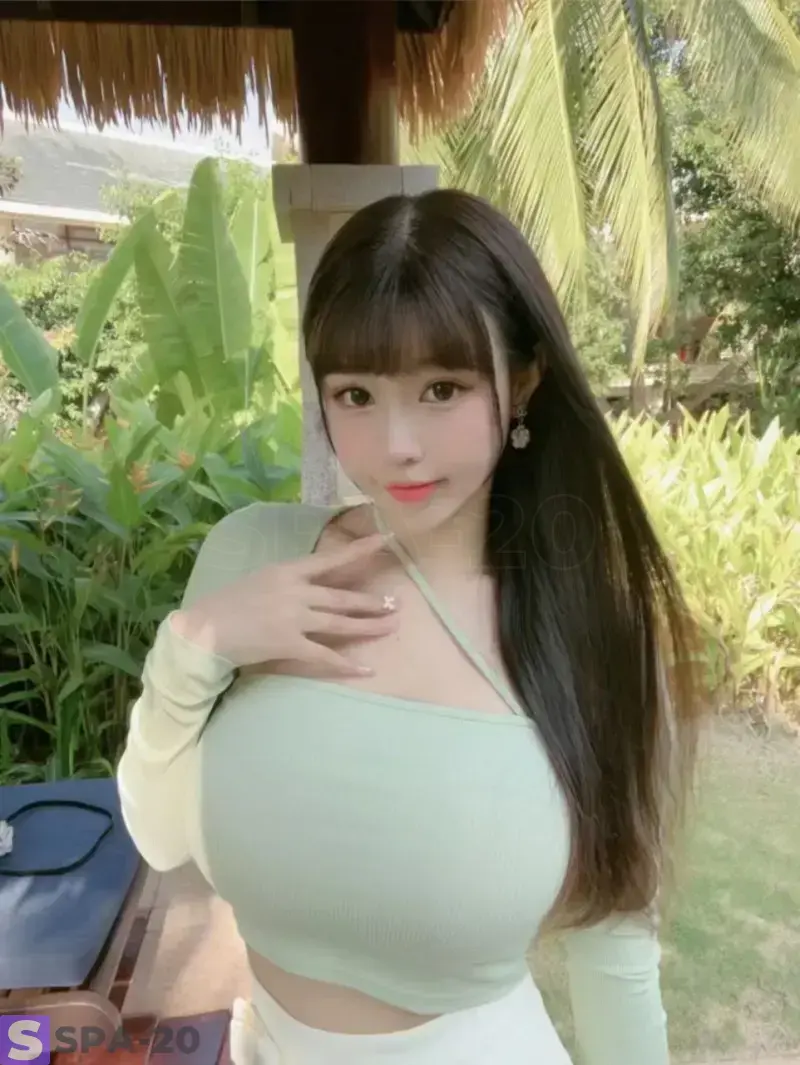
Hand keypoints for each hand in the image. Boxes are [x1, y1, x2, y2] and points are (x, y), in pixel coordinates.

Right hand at [171, 532, 397, 676]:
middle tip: (395, 603)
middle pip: (342, 597)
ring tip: (391, 625)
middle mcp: (296, 592)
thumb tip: (311, 586)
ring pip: (341, 623)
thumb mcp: (260, 579)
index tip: (385, 540)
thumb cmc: (227, 604)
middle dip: (371, 601)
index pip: (331, 559)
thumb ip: (288, 582)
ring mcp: (294, 619)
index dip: (360, 550)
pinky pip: (325, 655)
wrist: (203, 630)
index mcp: (287, 571)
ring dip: (369, 625)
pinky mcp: (290, 645)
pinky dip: (347, 663)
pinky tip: (366, 668)